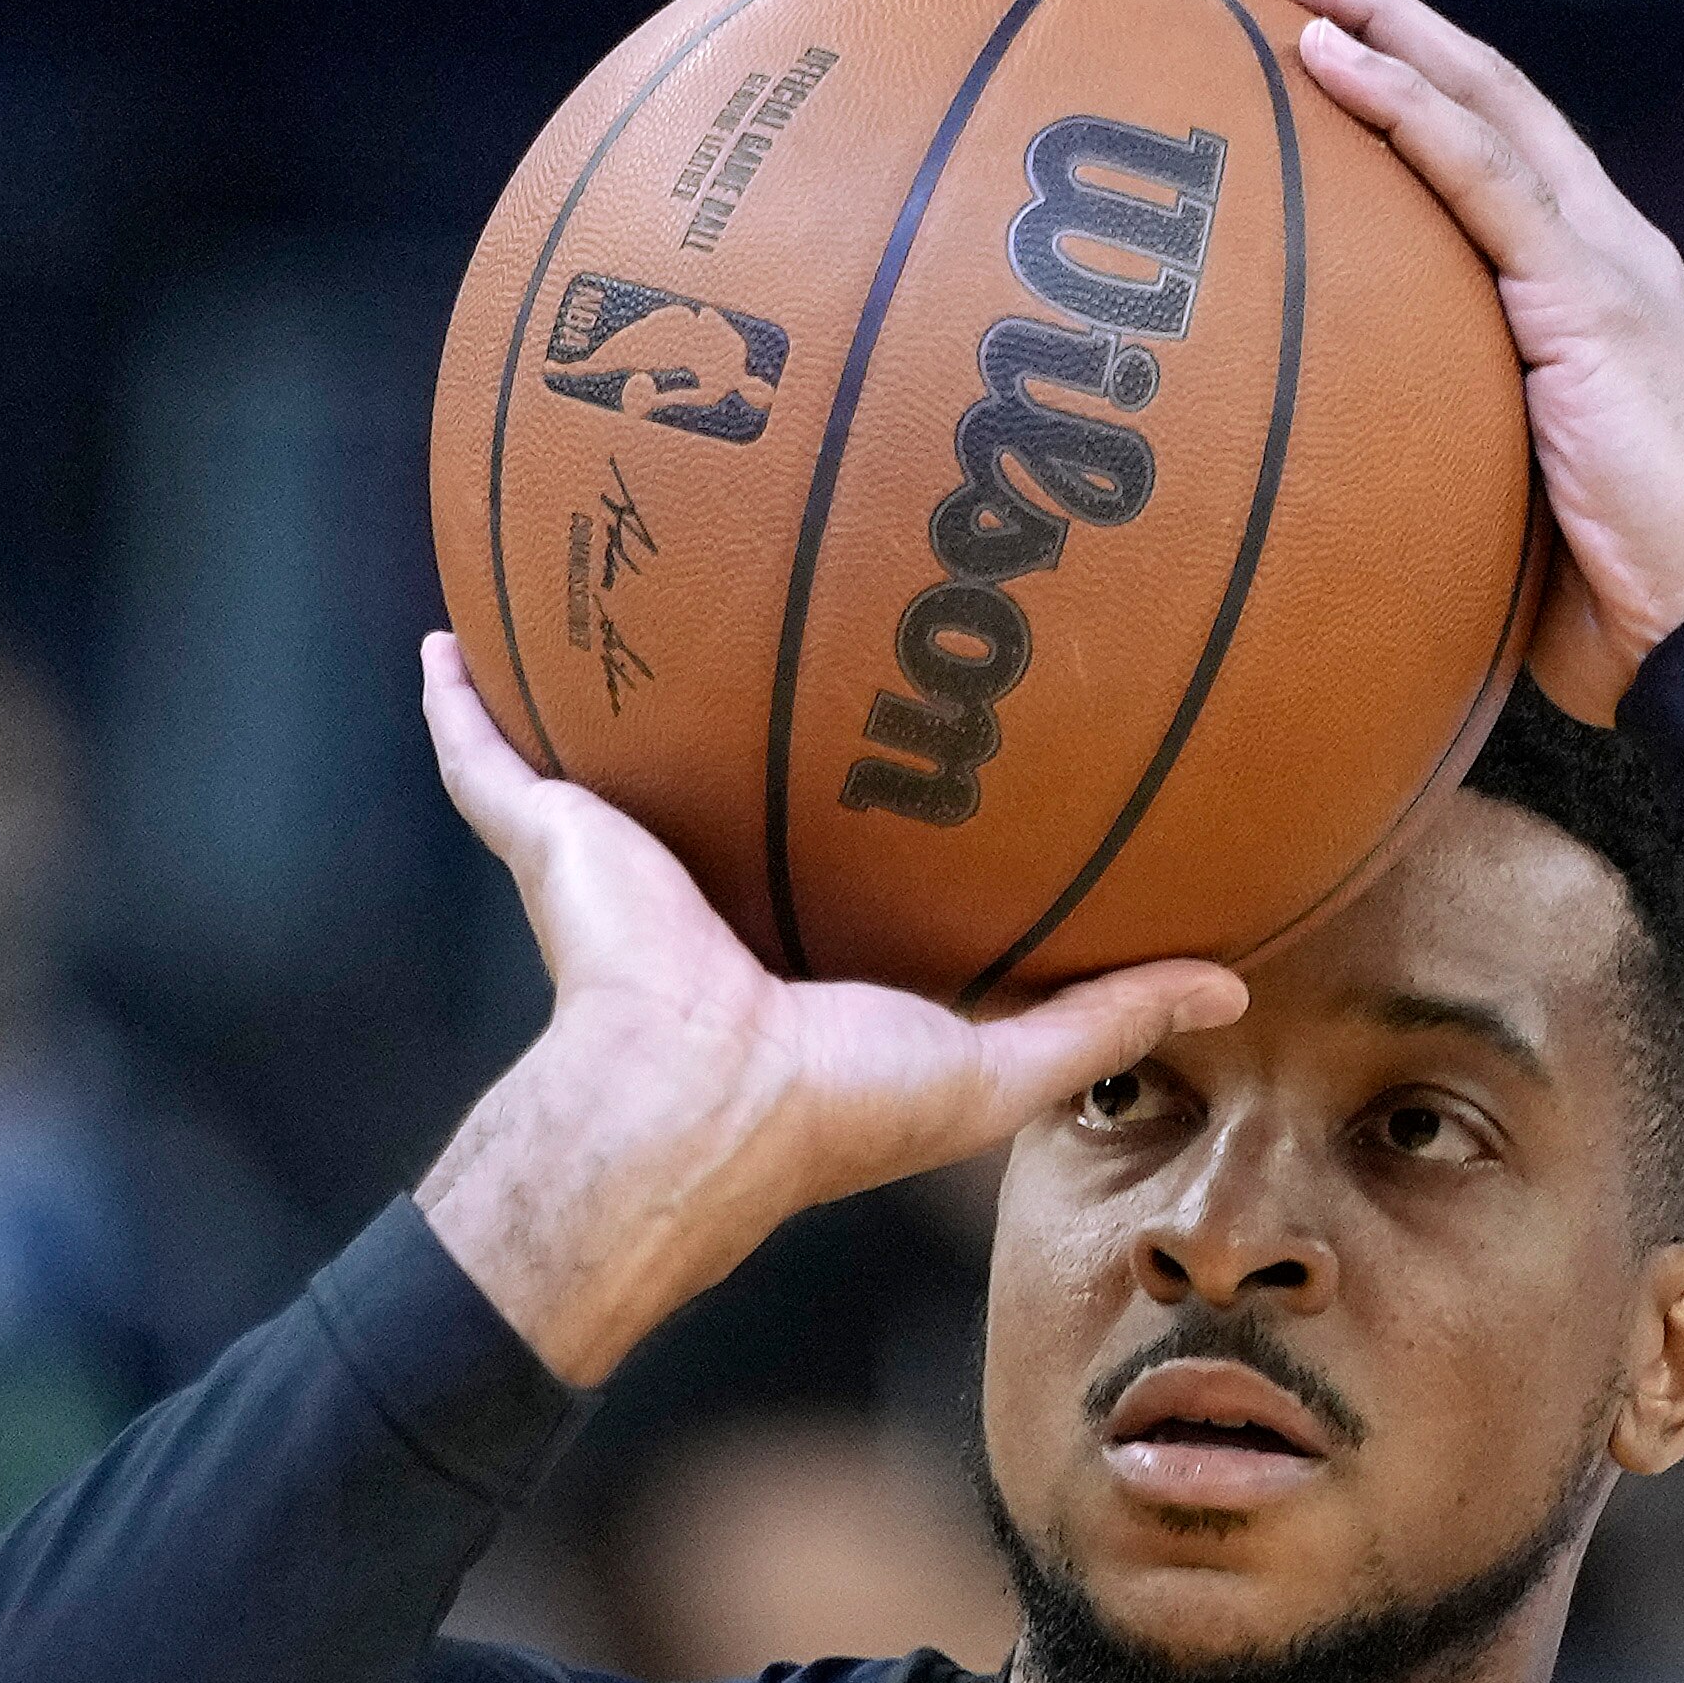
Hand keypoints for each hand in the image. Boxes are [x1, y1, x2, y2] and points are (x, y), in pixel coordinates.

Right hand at [411, 635, 1247, 1382]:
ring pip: (597, 745)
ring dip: (589, 676)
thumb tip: (1235, 983)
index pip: (839, 842)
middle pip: (719, 767)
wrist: (689, 1109)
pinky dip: (459, 702)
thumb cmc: (832, 1109)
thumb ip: (1109, 1017)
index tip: (921, 694)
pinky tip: (447, 634)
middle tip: (781, 589)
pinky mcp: (550, 836)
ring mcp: (619, 856)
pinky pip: (485, 755)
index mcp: (801, 936)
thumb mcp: (999, 1061)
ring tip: (606, 573)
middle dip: (731, 699)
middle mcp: (707, 884)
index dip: (871, 778)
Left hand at [1236, 0, 1683, 720]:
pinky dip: (1406, 108)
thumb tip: (1332, 494)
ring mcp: (1603, 264)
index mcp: (1589, 288)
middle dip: (1373, 6)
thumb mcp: (1511, 511)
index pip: (1488, 147)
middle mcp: (1604, 248)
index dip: (1403, 78)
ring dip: (1370, 18)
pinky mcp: (1592, 300)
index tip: (1304, 37)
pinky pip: (1485, 176)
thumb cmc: (1619, 606)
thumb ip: (1445, 461)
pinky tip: (1329, 58)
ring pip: (1478, 99)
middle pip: (1479, 88)